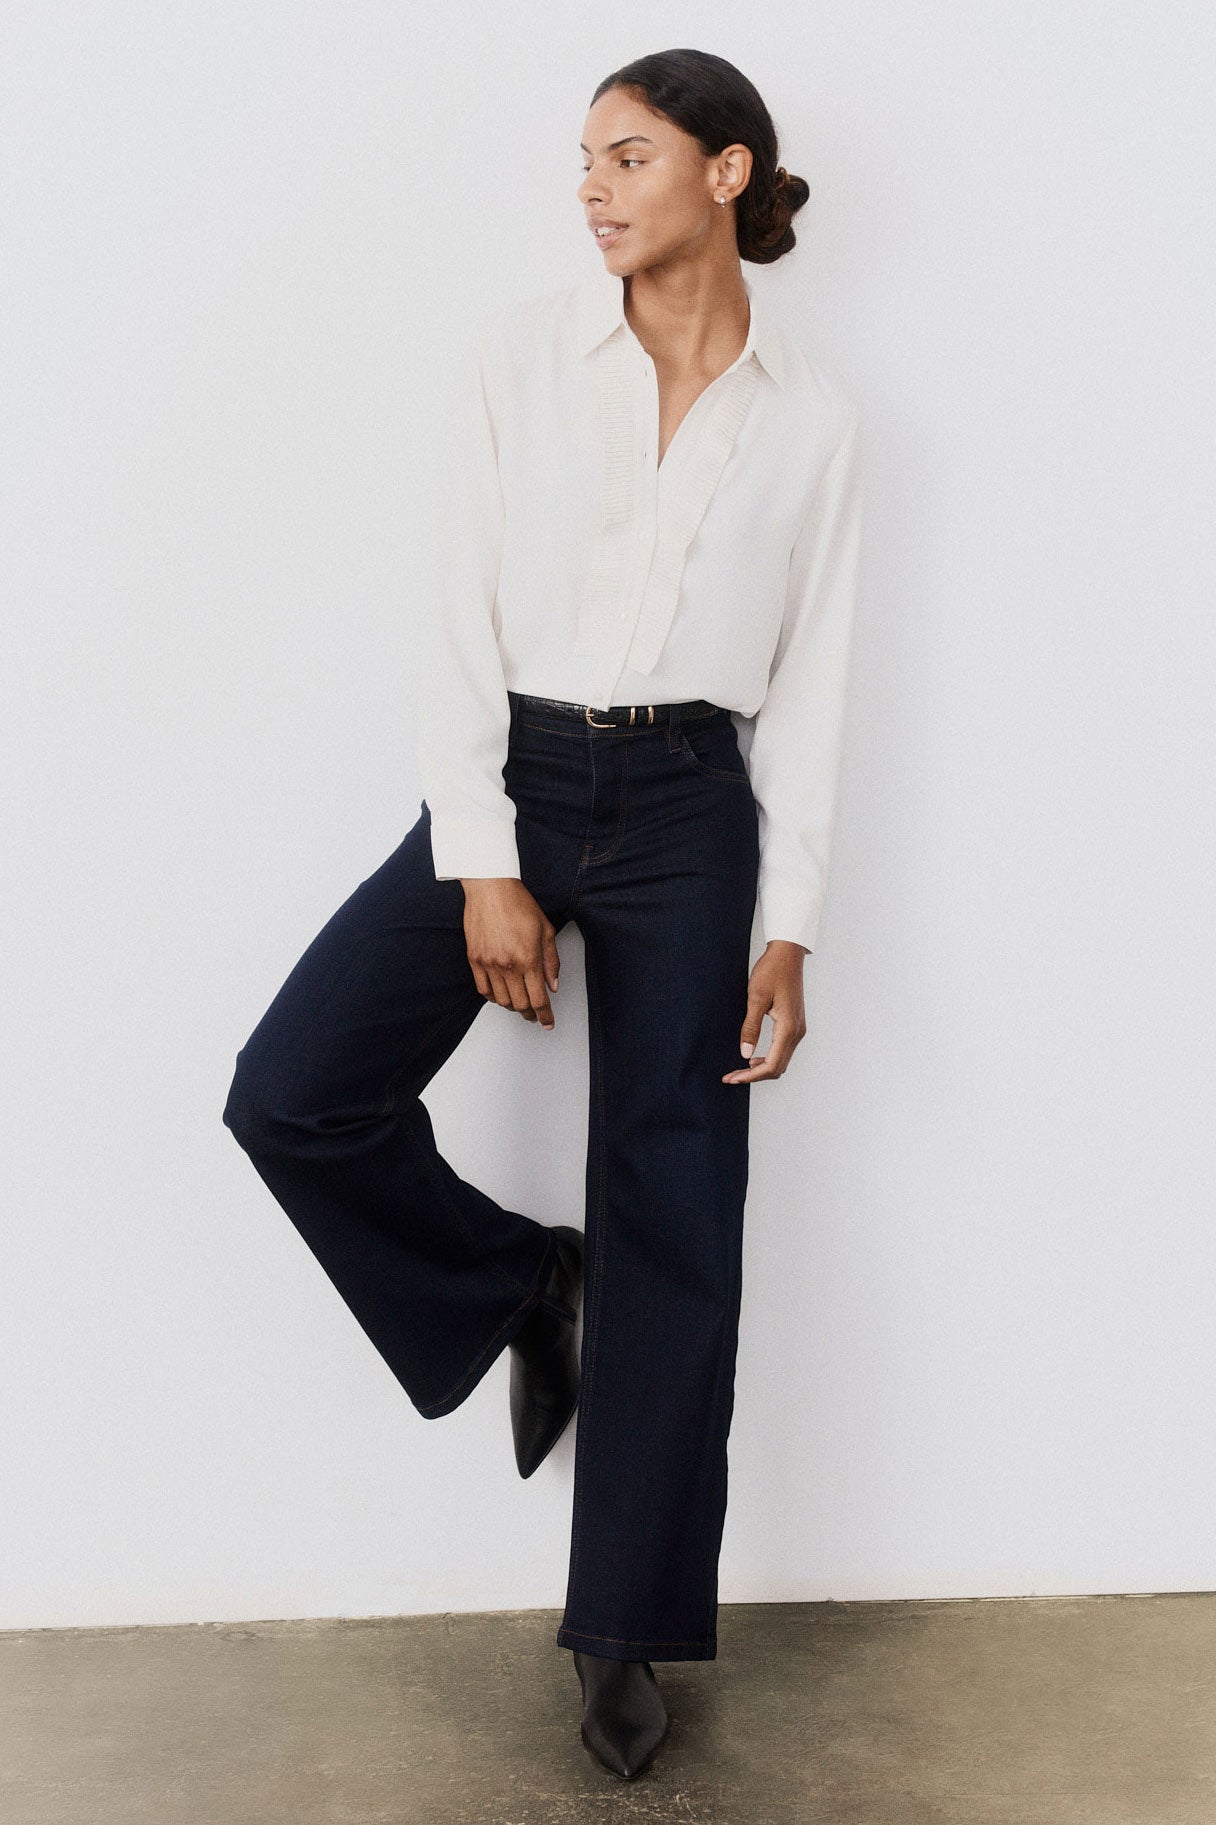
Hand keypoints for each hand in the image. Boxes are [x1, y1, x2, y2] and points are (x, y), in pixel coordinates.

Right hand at [460, 878, 559, 1027]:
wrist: (490, 888)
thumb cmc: (518, 904)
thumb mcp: (545, 930)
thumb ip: (551, 961)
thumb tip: (552, 985)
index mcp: (528, 958)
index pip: (538, 999)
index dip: (545, 1015)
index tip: (547, 1022)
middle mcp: (507, 965)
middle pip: (520, 1004)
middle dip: (530, 1014)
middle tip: (536, 1015)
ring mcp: (488, 963)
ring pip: (501, 1000)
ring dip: (513, 1007)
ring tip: (520, 1004)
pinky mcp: (474, 959)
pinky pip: (483, 989)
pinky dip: (493, 998)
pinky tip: (501, 995)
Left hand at [722, 940, 808, 1082]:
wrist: (787, 954)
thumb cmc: (771, 971)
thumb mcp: (755, 998)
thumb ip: (750, 1027)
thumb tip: (745, 1054)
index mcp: (788, 1028)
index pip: (770, 1064)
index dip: (750, 1075)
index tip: (731, 1077)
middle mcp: (797, 1032)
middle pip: (777, 1068)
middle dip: (754, 1075)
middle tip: (731, 1076)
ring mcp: (798, 1029)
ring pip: (781, 1061)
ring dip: (761, 1069)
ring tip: (739, 1069)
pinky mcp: (795, 1024)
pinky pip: (783, 1050)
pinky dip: (768, 1058)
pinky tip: (753, 1056)